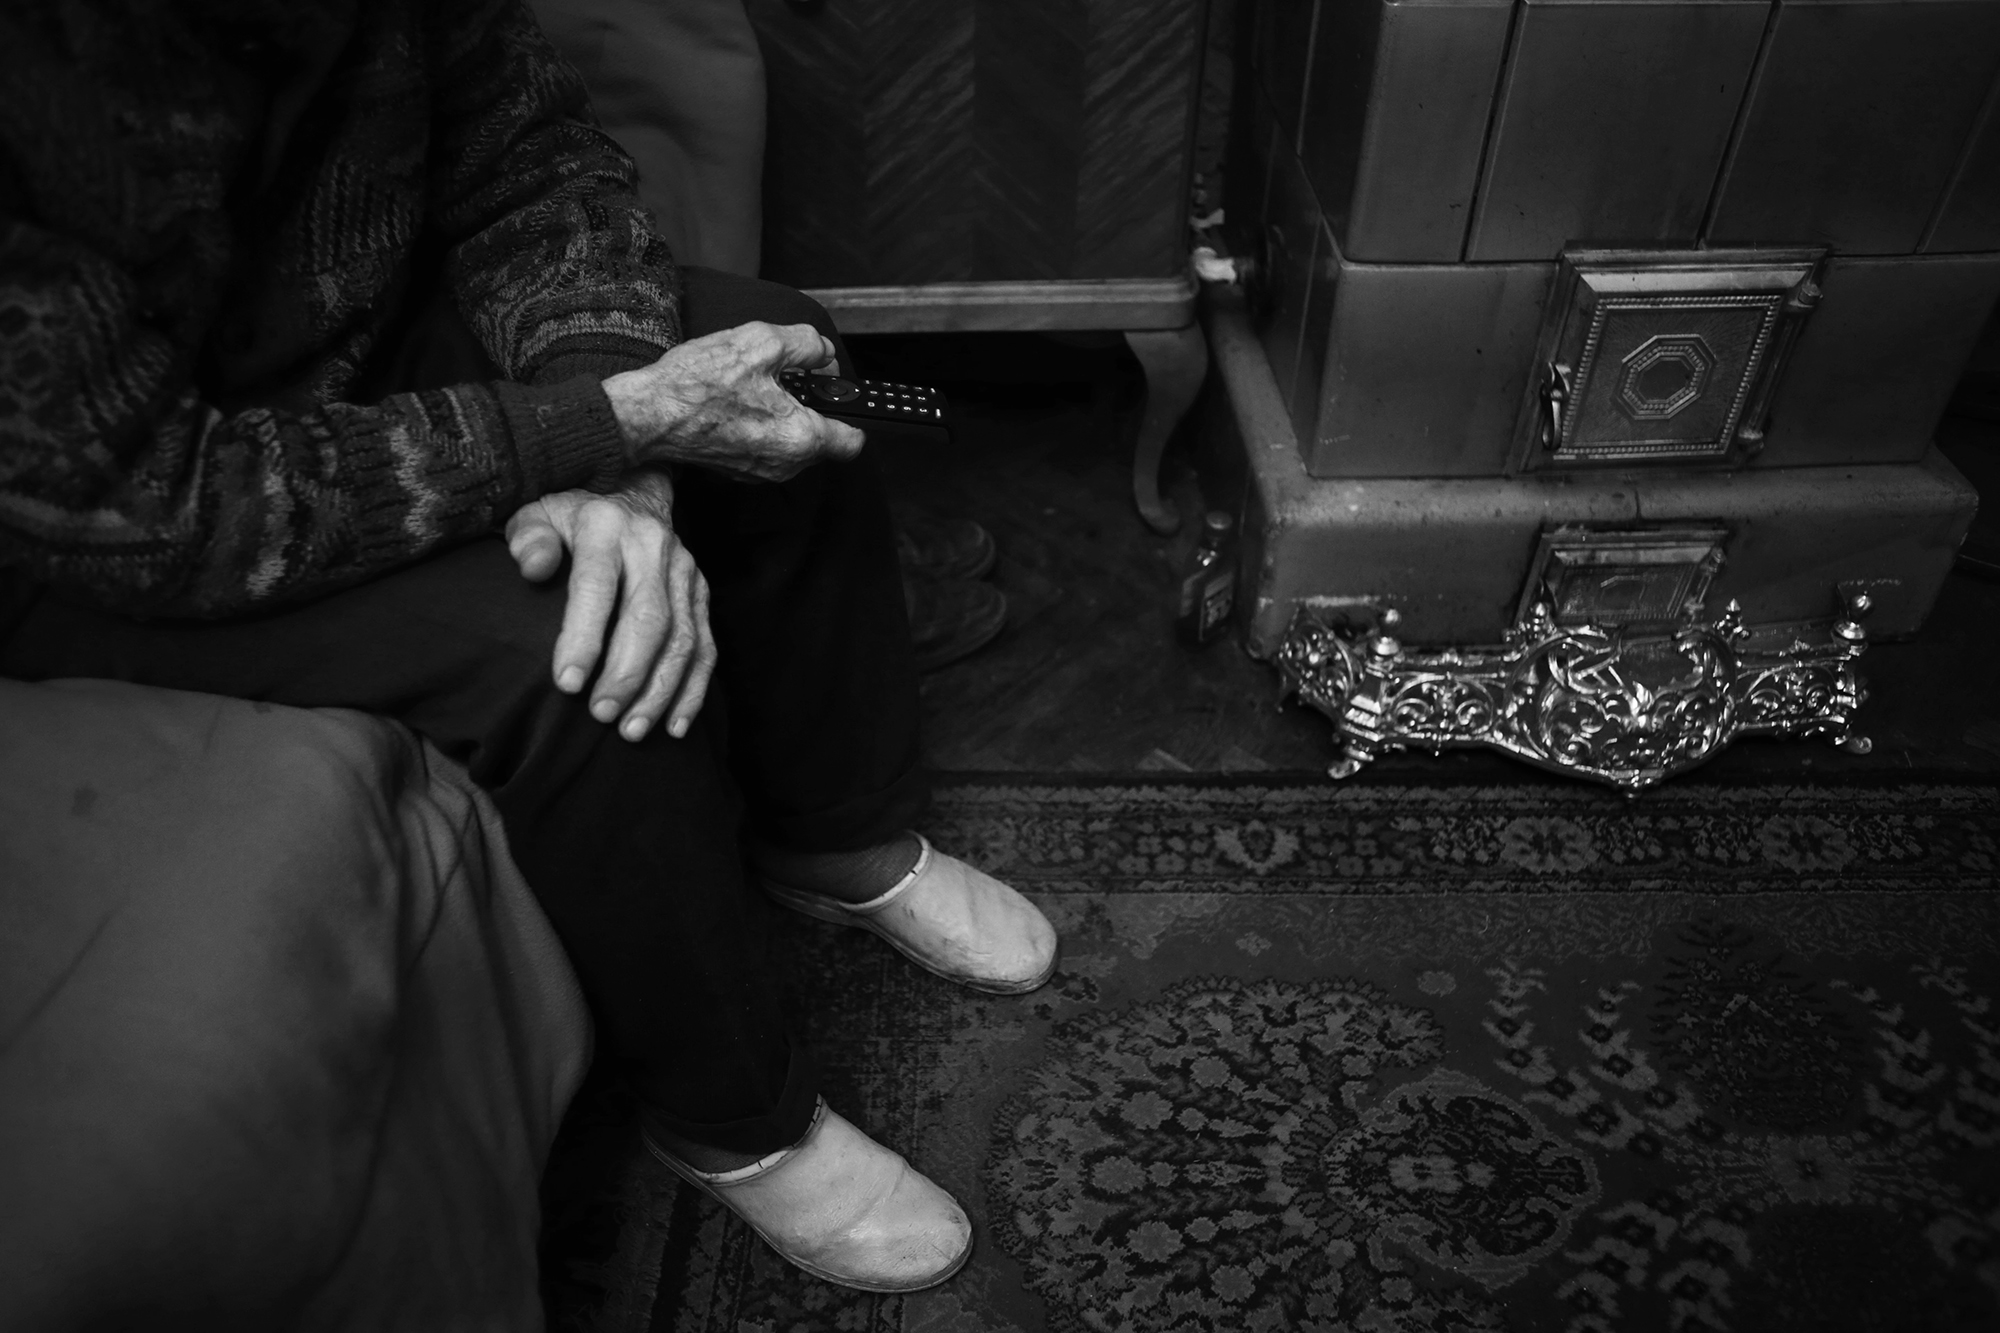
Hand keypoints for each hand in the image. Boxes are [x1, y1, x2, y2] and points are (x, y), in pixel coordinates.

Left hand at [504, 471, 715, 741]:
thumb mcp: (537, 512)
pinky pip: (707, 648)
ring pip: (684, 639)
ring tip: (632, 731)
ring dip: (661, 691)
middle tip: (600, 716)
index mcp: (606, 526)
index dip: (585, 638)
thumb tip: (535, 569)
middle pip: (649, 619)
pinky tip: (674, 727)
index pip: (598, 586)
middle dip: (627, 674)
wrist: (630, 492)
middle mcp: (653, 546)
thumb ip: (530, 539)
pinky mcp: (702, 593)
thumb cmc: (569, 518)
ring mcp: (685, 571)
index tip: (567, 685)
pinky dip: (693, 690)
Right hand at [603, 321, 866, 481]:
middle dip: (809, 403)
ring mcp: (760, 471)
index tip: (827, 385)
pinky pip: (764, 445)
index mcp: (801, 440)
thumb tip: (822, 354)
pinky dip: (758, 422)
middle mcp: (785, 465)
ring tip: (752, 383)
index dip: (847, 407)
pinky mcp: (736, 469)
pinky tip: (734, 399)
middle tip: (781, 372)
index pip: (853, 440)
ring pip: (791, 440)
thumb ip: (805, 344)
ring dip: (781, 411)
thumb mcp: (760, 343)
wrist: (643, 416)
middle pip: (821, 436)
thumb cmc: (697, 385)